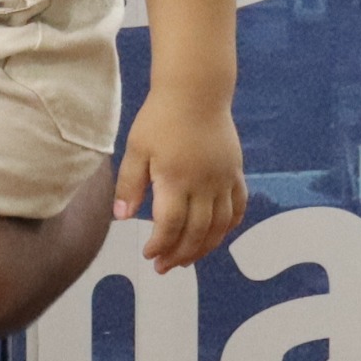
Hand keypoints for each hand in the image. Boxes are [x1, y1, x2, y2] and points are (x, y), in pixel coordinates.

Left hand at [116, 93, 246, 268]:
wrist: (196, 93)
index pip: (171, 225)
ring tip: (187, 259)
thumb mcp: (136, 149)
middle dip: (180, 254)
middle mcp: (204, 184)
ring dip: (205, 247)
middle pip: (197, 231)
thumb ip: (129, 185)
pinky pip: (238, 206)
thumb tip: (122, 217)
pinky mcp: (236, 172)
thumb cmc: (160, 119)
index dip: (161, 245)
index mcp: (176, 179)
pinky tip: (217, 236)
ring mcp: (224, 179)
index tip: (149, 254)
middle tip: (164, 267)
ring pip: (220, 225)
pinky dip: (229, 226)